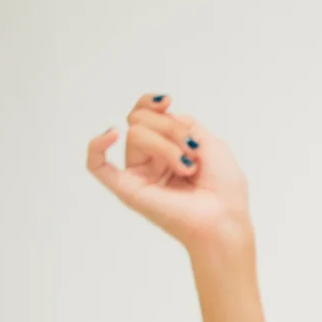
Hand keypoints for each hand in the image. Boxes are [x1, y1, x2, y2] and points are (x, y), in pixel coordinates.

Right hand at [86, 93, 250, 250]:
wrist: (225, 219)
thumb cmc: (224, 188)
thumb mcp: (211, 143)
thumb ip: (183, 123)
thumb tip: (160, 113)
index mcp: (168, 149)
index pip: (147, 115)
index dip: (152, 103)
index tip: (167, 102)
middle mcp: (150, 160)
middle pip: (141, 120)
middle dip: (170, 129)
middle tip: (192, 152)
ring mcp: (138, 173)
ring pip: (136, 134)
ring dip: (166, 145)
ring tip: (187, 168)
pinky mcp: (127, 189)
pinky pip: (97, 165)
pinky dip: (97, 146)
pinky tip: (110, 134)